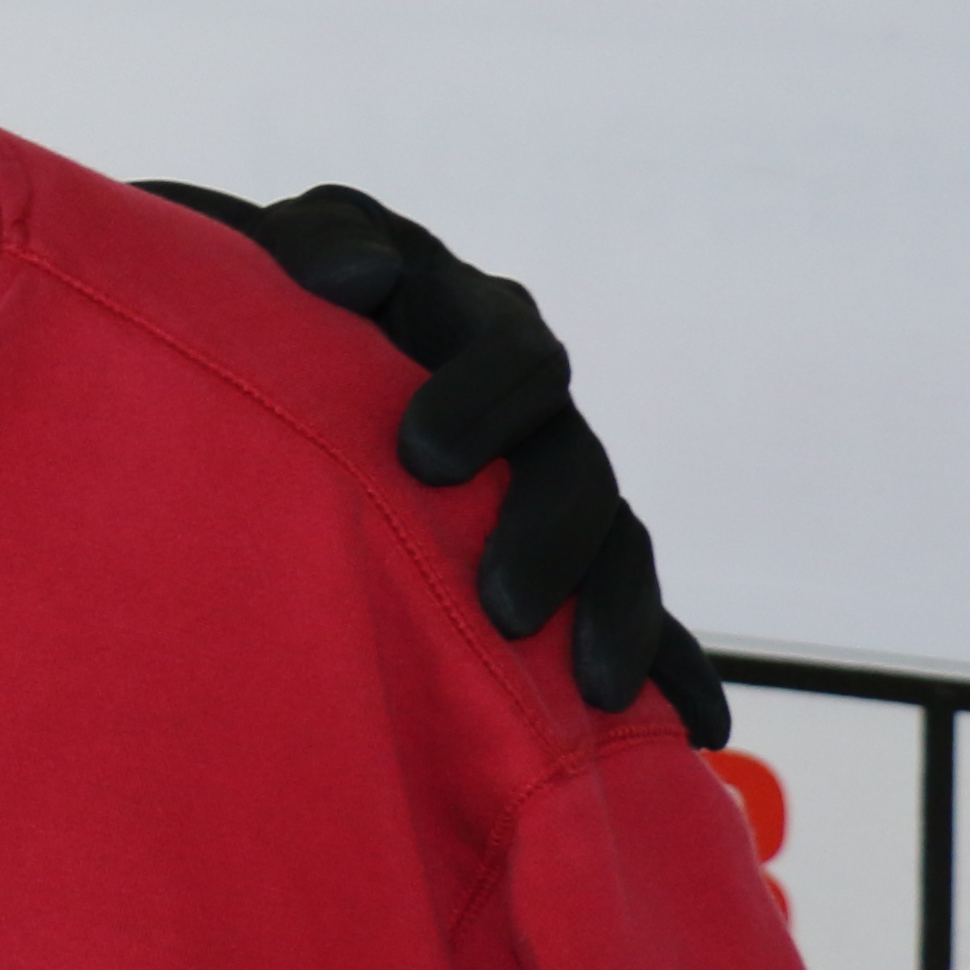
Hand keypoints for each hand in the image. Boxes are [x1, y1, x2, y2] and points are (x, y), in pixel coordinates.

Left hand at [130, 179, 728, 749]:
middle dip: (547, 541)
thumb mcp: (295, 247)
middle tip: (500, 609)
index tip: (419, 458)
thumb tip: (371, 277)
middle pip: (579, 473)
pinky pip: (634, 617)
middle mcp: (540, 414)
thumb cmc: (289, 294)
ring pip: (615, 553)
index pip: (521, 360)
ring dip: (615, 617)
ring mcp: (553, 494)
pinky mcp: (556, 568)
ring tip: (591, 692)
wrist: (270, 352)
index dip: (483, 402)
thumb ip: (329, 243)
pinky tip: (699, 726)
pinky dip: (670, 667)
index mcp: (488, 329)